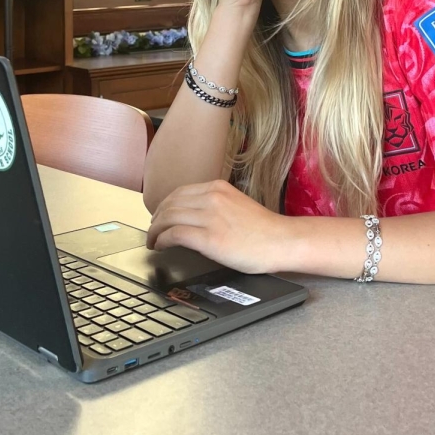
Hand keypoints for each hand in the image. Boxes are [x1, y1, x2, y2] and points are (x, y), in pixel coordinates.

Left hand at [146, 179, 288, 274]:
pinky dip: (162, 240)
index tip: (160, 216)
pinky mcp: (209, 238)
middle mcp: (211, 198)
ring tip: (153, 240)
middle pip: (170, 204)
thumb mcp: (236, 205)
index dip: (164, 205)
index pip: (179, 192)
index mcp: (217, 188)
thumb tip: (194, 216)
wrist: (281, 241)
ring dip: (155, 230)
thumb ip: (215, 205)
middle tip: (152, 230)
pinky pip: (174, 235)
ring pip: (168, 218)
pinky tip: (160, 246)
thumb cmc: (263, 229)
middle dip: (156, 218)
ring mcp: (210, 217)